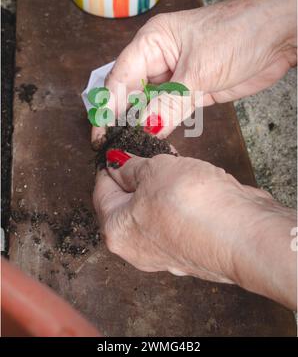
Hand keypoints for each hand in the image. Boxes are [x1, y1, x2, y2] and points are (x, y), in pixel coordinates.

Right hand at [92, 0, 296, 144]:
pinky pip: (169, 111)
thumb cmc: (241, 32)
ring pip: (149, 104)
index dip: (107, 107)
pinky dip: (162, 126)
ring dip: (141, 125)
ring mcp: (176, 76)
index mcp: (153, 41)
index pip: (120, 78)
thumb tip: (145, 129)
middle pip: (130, 92)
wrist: (281, 35)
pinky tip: (154, 140)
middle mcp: (160, 58)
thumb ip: (170, 103)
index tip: (101, 134)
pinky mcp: (193, 91)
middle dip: (121, 118)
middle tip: (114, 147)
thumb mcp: (200, 70)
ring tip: (131, 148)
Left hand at [93, 153, 295, 308]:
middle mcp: (137, 249)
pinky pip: (177, 218)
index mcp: (116, 231)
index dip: (110, 163)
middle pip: (128, 202)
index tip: (118, 148)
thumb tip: (116, 163)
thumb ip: (130, 166)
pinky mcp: (192, 248)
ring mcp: (166, 252)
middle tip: (148, 150)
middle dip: (138, 173)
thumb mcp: (153, 170)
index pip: (102, 190)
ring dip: (161, 184)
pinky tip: (192, 181)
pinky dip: (180, 199)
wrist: (244, 234)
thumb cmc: (192, 204)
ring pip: (154, 209)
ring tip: (173, 161)